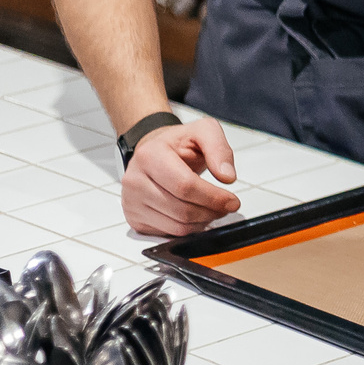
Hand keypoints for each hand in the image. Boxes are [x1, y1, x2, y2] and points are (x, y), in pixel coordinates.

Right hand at [121, 118, 240, 235]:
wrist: (154, 151)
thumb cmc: (177, 143)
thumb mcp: (203, 131)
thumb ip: (219, 149)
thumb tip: (227, 176)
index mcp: (150, 155)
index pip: (184, 186)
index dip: (213, 197)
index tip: (232, 200)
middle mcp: (134, 180)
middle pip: (182, 210)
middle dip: (211, 211)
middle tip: (227, 206)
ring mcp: (131, 202)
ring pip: (177, 226)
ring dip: (203, 222)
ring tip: (213, 208)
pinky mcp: (134, 218)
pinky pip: (168, 233)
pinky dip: (189, 228)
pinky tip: (196, 215)